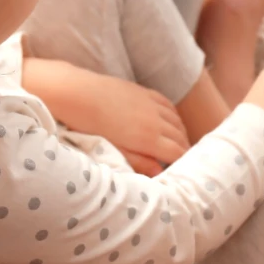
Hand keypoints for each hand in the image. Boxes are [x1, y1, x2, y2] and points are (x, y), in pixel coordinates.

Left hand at [22, 58, 189, 175]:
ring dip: (181, 133)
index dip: (184, 163)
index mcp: (148, 138)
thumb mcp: (114, 150)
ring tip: (180, 144)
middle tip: (185, 161)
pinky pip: (167, 104)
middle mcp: (155, 120)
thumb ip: (137, 161)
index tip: (184, 171)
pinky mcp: (143, 92)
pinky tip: (172, 120)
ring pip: (176, 120)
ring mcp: (151, 104)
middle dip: (185, 150)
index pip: (177, 152)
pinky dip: (174, 115)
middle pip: (180, 137)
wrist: (78, 93)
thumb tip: (159, 171)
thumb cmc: (90, 126)